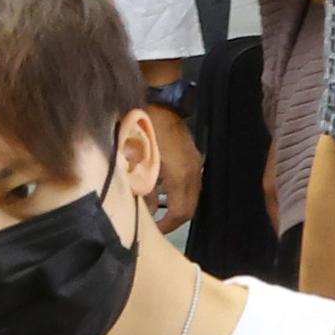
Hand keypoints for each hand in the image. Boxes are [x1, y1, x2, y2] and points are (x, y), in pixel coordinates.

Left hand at [142, 103, 202, 235]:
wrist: (161, 101)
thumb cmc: (147, 129)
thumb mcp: (139, 160)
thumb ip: (142, 186)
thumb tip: (144, 210)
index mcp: (181, 176)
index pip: (181, 212)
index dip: (167, 226)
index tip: (154, 232)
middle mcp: (193, 173)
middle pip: (190, 208)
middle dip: (173, 220)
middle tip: (156, 227)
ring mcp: (195, 165)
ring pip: (191, 197)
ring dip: (177, 207)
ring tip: (158, 213)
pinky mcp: (192, 157)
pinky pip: (189, 185)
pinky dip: (178, 194)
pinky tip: (162, 194)